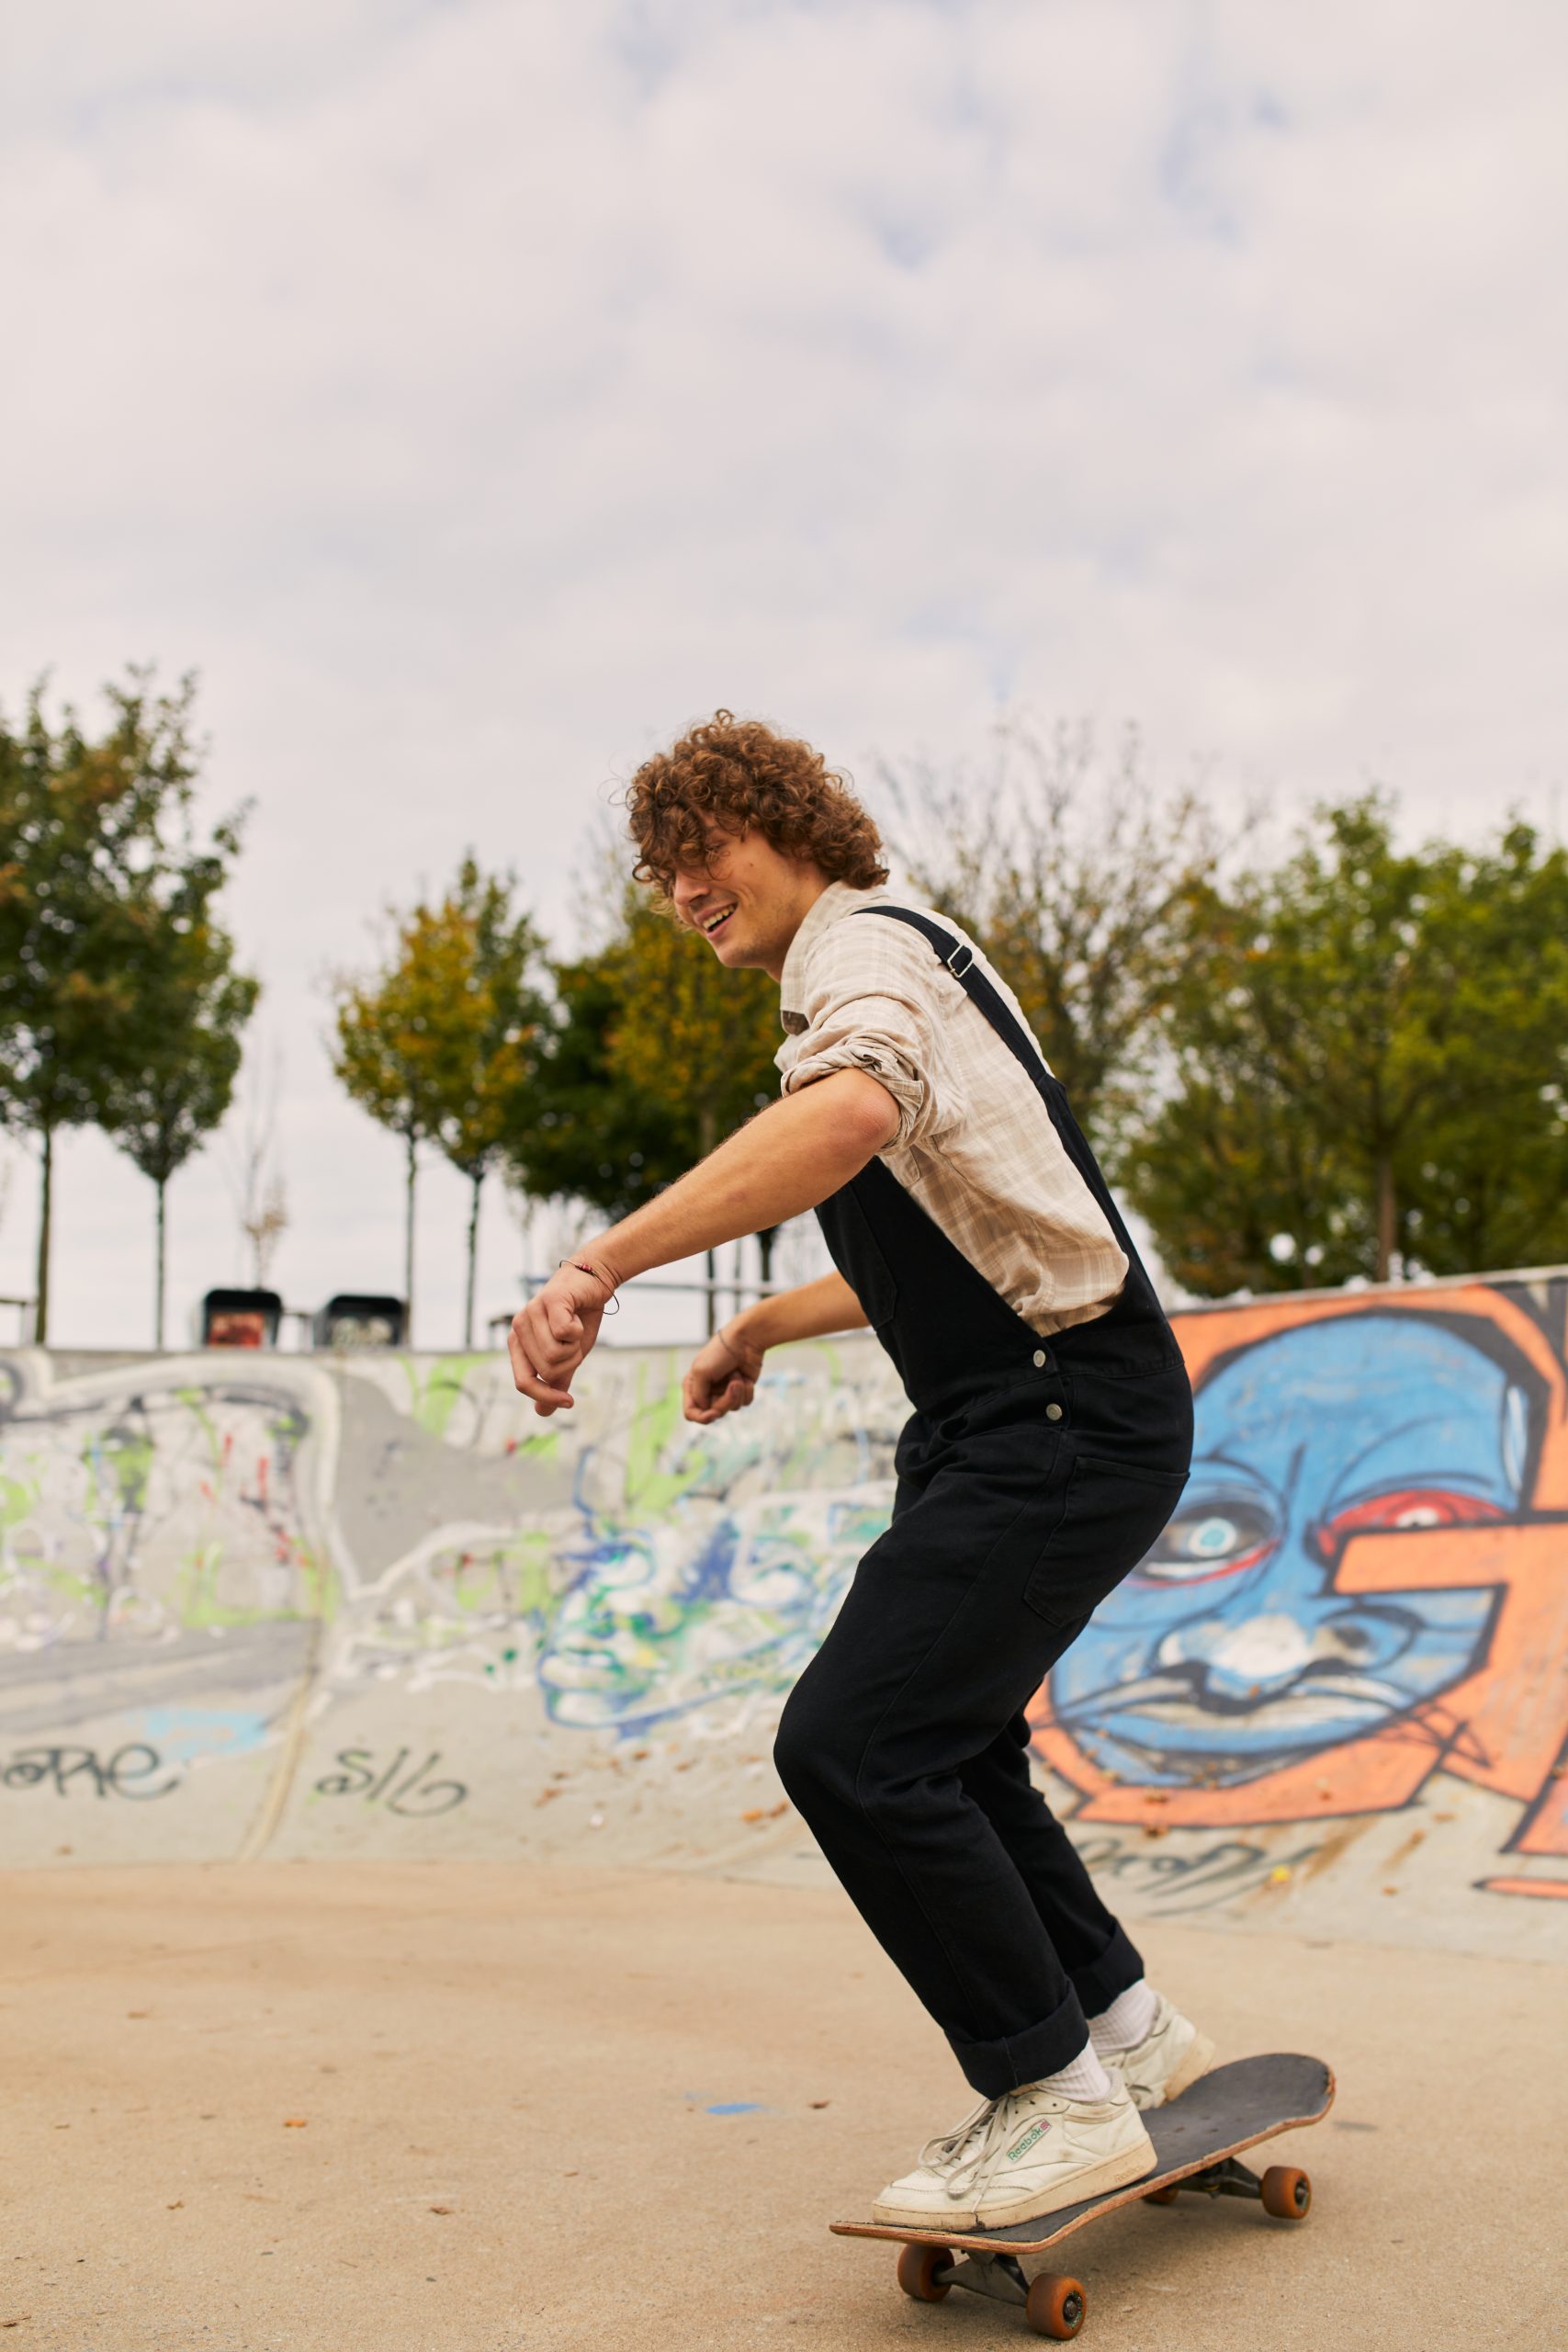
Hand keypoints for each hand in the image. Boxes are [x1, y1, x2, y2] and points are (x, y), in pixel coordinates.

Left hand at [508, 1262, 614, 1414]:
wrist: (593, 1283)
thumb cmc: (578, 1319)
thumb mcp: (568, 1356)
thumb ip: (554, 1381)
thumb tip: (542, 1412)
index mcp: (517, 1344)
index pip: (523, 1382)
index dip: (546, 1395)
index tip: (569, 1401)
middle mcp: (517, 1328)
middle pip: (546, 1370)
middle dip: (569, 1362)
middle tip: (574, 1342)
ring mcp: (530, 1312)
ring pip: (556, 1354)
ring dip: (575, 1346)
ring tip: (574, 1326)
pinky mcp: (548, 1301)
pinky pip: (564, 1333)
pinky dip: (578, 1330)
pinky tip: (576, 1315)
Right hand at [682, 1324, 764, 1423]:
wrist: (746, 1340)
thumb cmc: (720, 1352)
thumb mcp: (701, 1372)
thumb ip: (698, 1396)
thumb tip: (707, 1409)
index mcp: (692, 1385)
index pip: (691, 1412)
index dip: (701, 1417)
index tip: (713, 1413)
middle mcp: (707, 1390)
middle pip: (714, 1413)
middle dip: (726, 1400)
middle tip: (734, 1383)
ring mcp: (725, 1391)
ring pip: (732, 1409)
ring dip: (738, 1392)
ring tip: (738, 1375)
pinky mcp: (741, 1390)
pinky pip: (745, 1403)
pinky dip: (747, 1391)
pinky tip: (746, 1378)